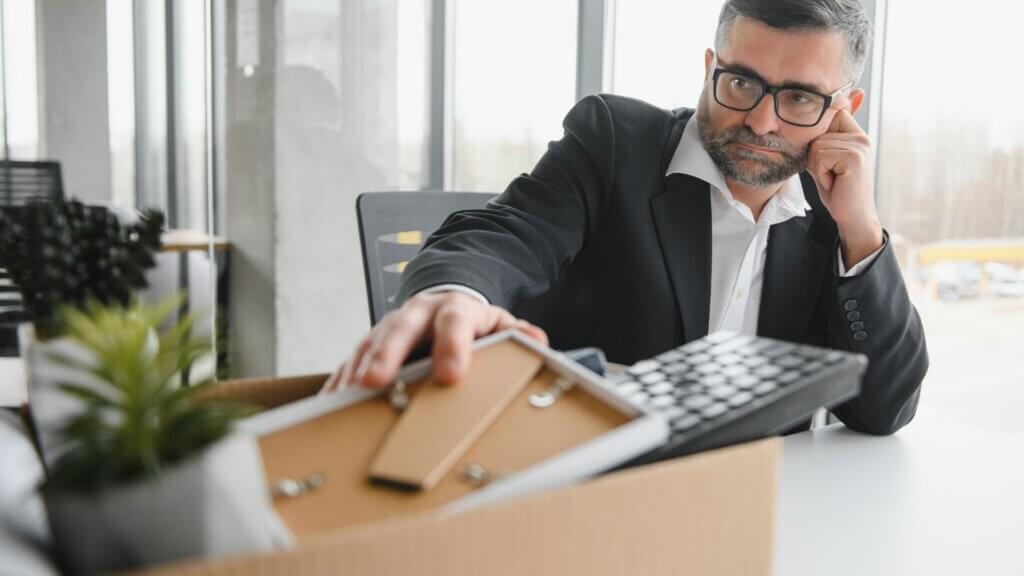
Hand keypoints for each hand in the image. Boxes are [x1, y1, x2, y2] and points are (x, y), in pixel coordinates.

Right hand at [320, 291, 547, 391]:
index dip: (453, 347)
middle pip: (400, 329)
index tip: (450, 375)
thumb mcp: (497, 324)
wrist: (442, 300)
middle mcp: (417, 313)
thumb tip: (536, 341)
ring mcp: (390, 326)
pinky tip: (331, 402)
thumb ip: (515, 334)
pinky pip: (351, 361)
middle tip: (376, 382)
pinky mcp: (370, 343)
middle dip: (388, 355)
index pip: (454, 322)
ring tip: (346, 397)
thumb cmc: (471, 323)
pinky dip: (340, 381)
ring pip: (370, 344)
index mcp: (454, 309)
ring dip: (358, 370)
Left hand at [808, 108, 883, 266]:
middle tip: (831, 174)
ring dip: (818, 167)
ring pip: (816, 146)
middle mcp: (860, 138)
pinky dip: (821, 173)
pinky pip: (820, 157)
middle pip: (817, 132)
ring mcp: (859, 146)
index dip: (819, 133)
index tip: (825, 157)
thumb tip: (798, 127)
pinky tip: (834, 182)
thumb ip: (819, 144)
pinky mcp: (853, 157)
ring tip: (833, 178)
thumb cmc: (837, 191)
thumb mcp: (825, 163)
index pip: (831, 115)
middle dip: (815, 157)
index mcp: (856, 136)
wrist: (852, 216)